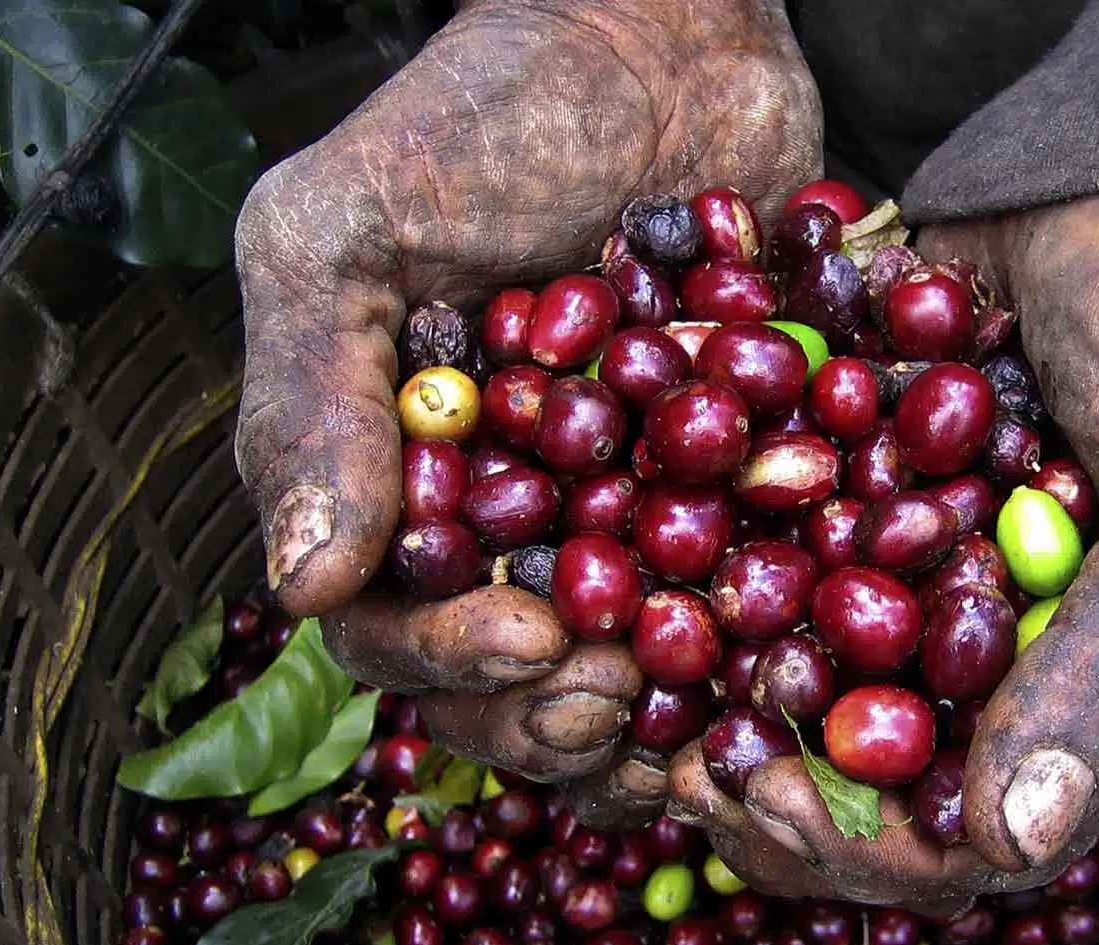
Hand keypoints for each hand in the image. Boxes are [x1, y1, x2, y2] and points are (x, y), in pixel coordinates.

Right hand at [232, 0, 820, 813]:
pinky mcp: (727, 490)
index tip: (531, 645)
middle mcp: (503, 515)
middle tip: (615, 703)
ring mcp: (618, 510)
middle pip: (508, 679)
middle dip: (554, 713)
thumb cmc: (487, 110)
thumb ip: (313, 397)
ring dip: (657, 721)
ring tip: (706, 722)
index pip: (390, 623)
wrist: (665, 36)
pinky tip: (794, 668)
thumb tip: (304, 586)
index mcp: (392, 478)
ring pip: (624, 670)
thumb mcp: (348, 230)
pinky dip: (762, 650)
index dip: (449, 663)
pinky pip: (741, 600)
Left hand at [665, 194, 1098, 914]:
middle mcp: (1028, 666)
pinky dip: (714, 608)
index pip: (992, 839)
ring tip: (646, 707)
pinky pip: (786, 596)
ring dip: (725, 721)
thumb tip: (1012, 841)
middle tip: (680, 766)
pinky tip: (645, 592)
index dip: (871, 843)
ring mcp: (944, 593)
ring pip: (820, 710)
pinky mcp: (875, 520)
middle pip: (886, 796)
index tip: (762, 794)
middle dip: (777, 797)